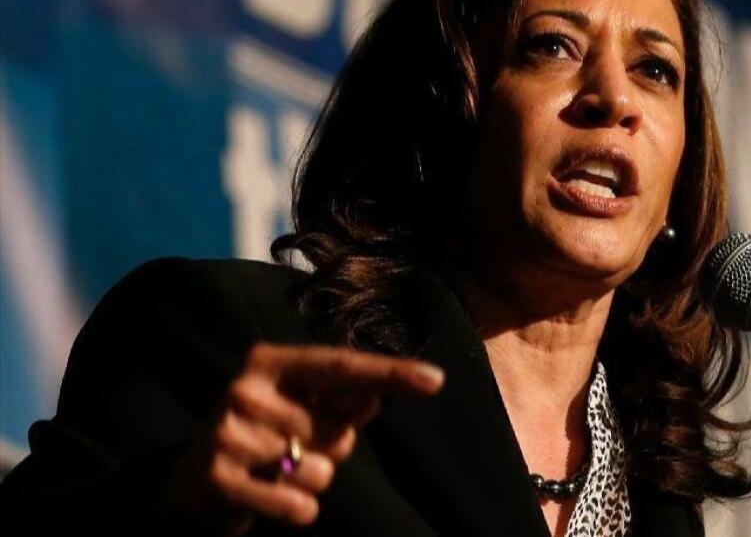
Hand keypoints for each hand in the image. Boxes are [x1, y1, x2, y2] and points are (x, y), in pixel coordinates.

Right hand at [162, 342, 443, 535]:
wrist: (194, 482)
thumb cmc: (266, 436)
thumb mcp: (302, 409)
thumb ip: (344, 400)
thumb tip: (377, 396)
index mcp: (270, 362)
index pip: (342, 366)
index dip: (391, 373)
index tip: (436, 380)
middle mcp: (245, 389)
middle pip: (337, 429)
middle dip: (330, 447)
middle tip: (292, 449)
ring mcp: (228, 433)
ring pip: (320, 470)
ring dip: (311, 481)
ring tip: (276, 472)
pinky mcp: (218, 478)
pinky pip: (296, 504)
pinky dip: (297, 509)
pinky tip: (271, 497)